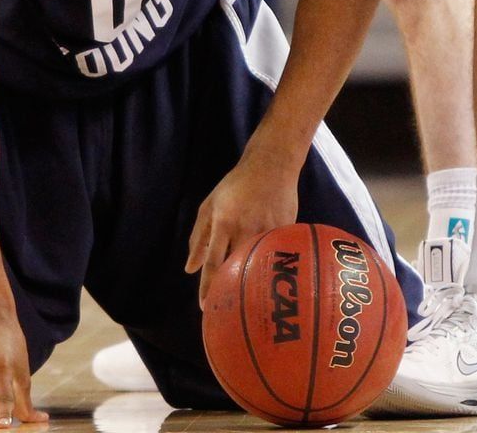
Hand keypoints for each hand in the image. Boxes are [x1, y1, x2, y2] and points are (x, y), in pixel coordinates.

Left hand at [186, 151, 299, 306]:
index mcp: (223, 222)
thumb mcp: (209, 205)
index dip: (209, 286)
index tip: (206, 307)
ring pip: (259, 263)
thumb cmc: (235, 185)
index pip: (215, 262)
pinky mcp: (286, 229)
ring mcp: (268, 229)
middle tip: (227, 312)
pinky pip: (278, 253)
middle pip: (238, 267)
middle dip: (231, 290)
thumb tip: (190, 269)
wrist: (272, 165)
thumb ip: (198, 237)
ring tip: (249, 304)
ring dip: (252, 282)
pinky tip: (272, 281)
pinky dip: (272, 267)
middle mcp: (245, 228)